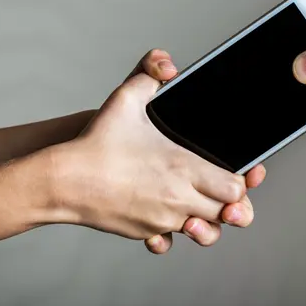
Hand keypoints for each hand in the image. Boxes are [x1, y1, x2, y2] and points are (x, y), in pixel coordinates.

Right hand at [48, 49, 265, 252]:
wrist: (63, 181)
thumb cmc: (96, 142)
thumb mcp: (125, 99)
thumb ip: (149, 74)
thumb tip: (167, 65)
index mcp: (182, 167)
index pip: (235, 186)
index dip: (242, 180)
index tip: (236, 173)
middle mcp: (177, 198)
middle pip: (228, 212)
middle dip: (231, 202)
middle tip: (221, 188)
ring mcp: (162, 219)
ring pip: (206, 231)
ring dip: (208, 219)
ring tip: (201, 205)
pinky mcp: (145, 231)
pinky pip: (173, 240)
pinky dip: (176, 231)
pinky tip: (170, 215)